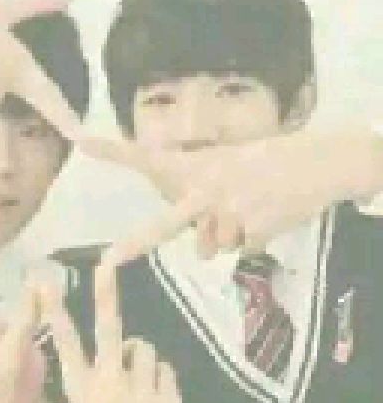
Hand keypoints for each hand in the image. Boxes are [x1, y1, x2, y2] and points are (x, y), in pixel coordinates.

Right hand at [41, 262, 181, 402]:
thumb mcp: (83, 402)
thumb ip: (89, 368)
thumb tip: (111, 328)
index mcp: (81, 388)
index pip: (65, 342)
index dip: (55, 310)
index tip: (43, 282)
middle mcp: (107, 387)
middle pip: (109, 331)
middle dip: (106, 294)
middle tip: (105, 263)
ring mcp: (139, 392)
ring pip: (145, 348)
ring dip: (142, 361)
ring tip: (137, 387)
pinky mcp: (166, 398)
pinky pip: (165, 368)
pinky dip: (160, 379)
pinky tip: (153, 401)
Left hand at [84, 130, 382, 263]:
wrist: (321, 162)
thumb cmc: (265, 163)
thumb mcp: (224, 164)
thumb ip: (194, 190)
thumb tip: (191, 235)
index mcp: (196, 167)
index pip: (148, 158)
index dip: (113, 152)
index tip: (80, 140)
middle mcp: (208, 190)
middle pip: (167, 224)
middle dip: (137, 244)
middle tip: (108, 261)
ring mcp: (230, 212)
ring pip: (212, 246)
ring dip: (227, 234)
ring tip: (251, 207)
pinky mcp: (254, 230)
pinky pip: (240, 249)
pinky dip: (253, 238)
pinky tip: (268, 215)